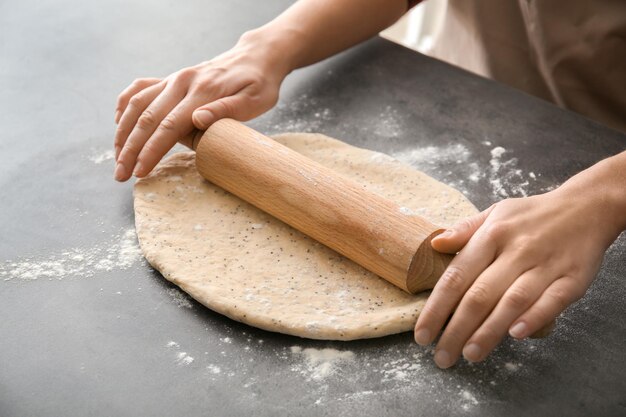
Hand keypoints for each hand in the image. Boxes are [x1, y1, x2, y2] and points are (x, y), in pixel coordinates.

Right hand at [113, 34, 288, 180]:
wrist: (256, 56)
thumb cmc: (259, 83)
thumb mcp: (256, 99)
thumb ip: (227, 110)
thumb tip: (198, 120)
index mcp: (202, 91)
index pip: (169, 126)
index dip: (151, 150)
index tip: (139, 171)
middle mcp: (181, 82)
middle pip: (147, 118)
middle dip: (130, 149)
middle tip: (120, 175)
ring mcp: (173, 79)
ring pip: (136, 104)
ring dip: (122, 132)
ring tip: (117, 158)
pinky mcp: (171, 79)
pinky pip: (139, 89)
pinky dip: (124, 105)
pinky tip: (118, 124)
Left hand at [414, 184, 622, 367]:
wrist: (587, 207)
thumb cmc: (532, 215)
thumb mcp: (495, 213)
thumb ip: (465, 230)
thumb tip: (436, 245)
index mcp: (491, 235)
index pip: (456, 276)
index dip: (436, 308)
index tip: (422, 334)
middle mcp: (516, 251)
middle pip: (479, 295)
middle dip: (456, 330)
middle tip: (442, 357)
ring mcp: (545, 265)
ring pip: (512, 302)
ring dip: (489, 331)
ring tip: (470, 354)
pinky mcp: (573, 278)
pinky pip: (552, 301)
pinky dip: (534, 318)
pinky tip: (516, 336)